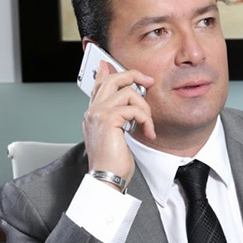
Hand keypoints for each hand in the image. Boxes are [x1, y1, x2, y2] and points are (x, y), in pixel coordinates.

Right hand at [82, 60, 155, 187]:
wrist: (106, 177)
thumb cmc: (113, 162)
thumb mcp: (117, 135)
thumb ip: (119, 118)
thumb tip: (128, 106)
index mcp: (93, 114)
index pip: (98, 85)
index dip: (107, 72)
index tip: (111, 64)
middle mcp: (93, 111)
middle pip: (113, 79)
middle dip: (134, 76)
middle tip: (149, 81)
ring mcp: (98, 114)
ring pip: (127, 93)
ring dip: (145, 108)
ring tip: (147, 124)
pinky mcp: (108, 120)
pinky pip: (133, 108)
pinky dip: (145, 119)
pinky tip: (147, 131)